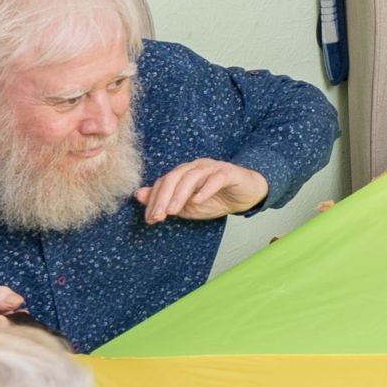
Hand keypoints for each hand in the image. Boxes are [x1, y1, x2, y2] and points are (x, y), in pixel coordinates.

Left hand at [135, 158, 267, 223]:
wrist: (247, 194)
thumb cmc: (218, 198)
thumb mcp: (188, 205)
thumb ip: (166, 200)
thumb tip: (138, 195)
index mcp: (184, 173)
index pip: (164, 183)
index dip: (154, 200)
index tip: (150, 219)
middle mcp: (195, 167)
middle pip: (174, 177)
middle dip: (163, 198)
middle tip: (158, 216)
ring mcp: (212, 168)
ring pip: (191, 177)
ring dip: (180, 195)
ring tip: (173, 210)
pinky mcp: (229, 173)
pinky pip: (215, 179)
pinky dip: (205, 189)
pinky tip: (198, 200)